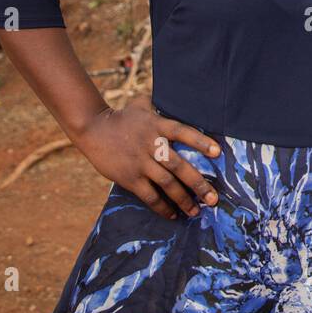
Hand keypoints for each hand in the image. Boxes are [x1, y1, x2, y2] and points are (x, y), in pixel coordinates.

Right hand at [75, 98, 220, 219]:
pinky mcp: (129, 177)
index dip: (200, 141)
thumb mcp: (142, 105)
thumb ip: (160, 104)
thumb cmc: (123, 117)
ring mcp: (140, 163)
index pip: (183, 132)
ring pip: (166, 184)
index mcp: (157, 125)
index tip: (218, 152)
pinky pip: (149, 195)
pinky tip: (173, 214)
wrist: (93, 129)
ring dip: (183, 199)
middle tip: (213, 199)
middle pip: (178, 166)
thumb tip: (181, 97)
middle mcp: (151, 144)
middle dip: (198, 184)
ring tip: (196, 212)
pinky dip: (162, 206)